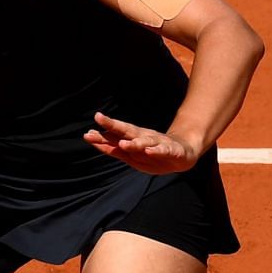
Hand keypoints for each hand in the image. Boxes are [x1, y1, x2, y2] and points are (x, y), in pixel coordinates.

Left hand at [83, 111, 199, 173]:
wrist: (184, 153)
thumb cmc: (153, 152)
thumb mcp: (131, 154)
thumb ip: (113, 148)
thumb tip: (92, 138)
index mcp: (134, 138)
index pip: (115, 134)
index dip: (102, 132)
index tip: (87, 132)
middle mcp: (144, 137)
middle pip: (127, 131)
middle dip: (113, 125)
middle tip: (99, 118)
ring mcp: (158, 143)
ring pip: (145, 141)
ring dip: (133, 143)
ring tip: (122, 143)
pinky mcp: (172, 151)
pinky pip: (164, 150)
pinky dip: (157, 151)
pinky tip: (150, 151)